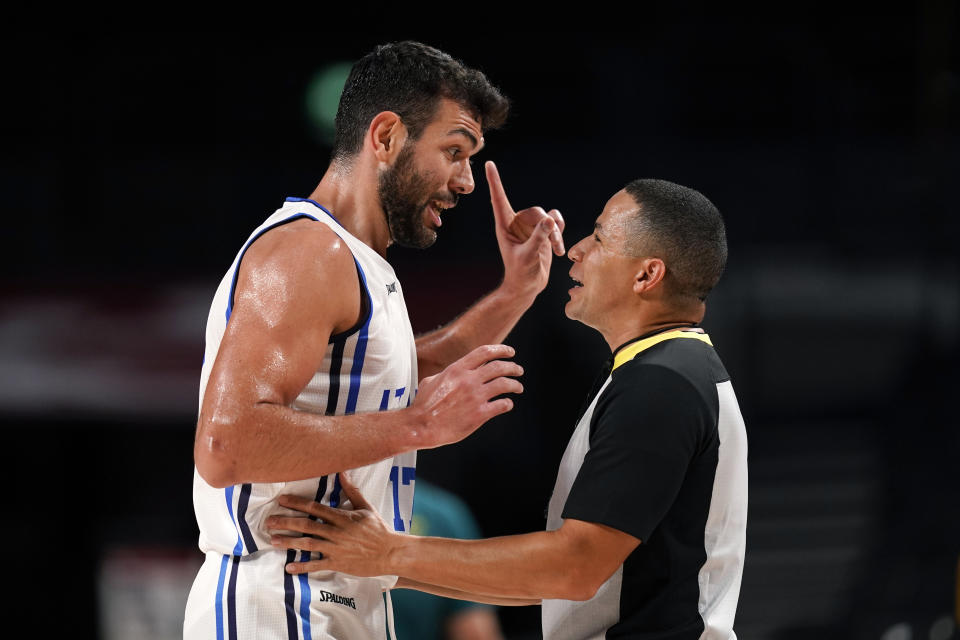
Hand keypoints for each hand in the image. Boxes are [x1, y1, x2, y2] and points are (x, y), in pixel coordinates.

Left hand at [268, 472, 396, 576]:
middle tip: (269, 521)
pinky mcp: (338, 563)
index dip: (297, 503)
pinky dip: (302, 567)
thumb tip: (342, 472)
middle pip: (307, 525)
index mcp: (342, 517)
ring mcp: (336, 548)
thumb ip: (352, 491)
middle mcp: (336, 532)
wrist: (390, 552)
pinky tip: (289, 567)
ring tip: (273, 540)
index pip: (315, 507)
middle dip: (286, 522)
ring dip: (289, 542)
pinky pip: (317, 566)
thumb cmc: (378, 529)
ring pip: (308, 544)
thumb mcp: (366, 507)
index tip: (281, 500)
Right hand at [412, 344, 522, 448]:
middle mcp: (468, 380)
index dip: (501, 350)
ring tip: (518, 387)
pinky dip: (508, 403)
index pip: (485, 352)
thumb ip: (448, 374)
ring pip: (505, 384)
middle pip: (499, 366)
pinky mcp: (479, 414)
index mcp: (457, 369)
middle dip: (513, 367)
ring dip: (515, 384)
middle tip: (518, 370)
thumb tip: (457, 372)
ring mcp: (475, 397)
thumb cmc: (423, 405)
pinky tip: (508, 404)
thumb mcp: (432, 380)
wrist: (421, 426)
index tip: (510, 352)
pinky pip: (502, 405)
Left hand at [486, 161, 564, 299]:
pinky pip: (556, 221)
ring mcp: (530, 228)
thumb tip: (551, 220)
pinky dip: (560, 232)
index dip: (494, 181)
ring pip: (548, 217)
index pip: (498, 199)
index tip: (488, 164)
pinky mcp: (543, 233)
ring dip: (556, 233)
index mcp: (505, 226)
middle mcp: (517, 223)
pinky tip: (559, 249)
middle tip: (551, 245)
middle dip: (547, 227)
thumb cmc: (521, 273)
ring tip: (556, 251)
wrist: (527, 287)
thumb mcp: (529, 256)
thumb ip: (539, 238)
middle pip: (536, 211)